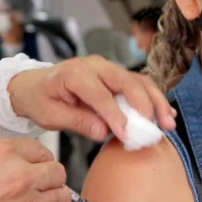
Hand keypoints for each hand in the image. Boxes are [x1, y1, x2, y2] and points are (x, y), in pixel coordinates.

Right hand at [0, 138, 71, 201]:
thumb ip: (4, 156)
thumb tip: (24, 161)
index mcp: (4, 152)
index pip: (41, 150)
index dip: (38, 159)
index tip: (34, 166)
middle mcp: (21, 175)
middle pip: (58, 172)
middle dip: (50, 177)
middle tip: (40, 183)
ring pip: (64, 196)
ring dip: (55, 197)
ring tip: (42, 200)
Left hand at [8, 55, 176, 141]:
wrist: (34, 85)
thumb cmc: (41, 99)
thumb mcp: (51, 115)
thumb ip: (78, 122)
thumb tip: (104, 132)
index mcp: (74, 74)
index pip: (100, 95)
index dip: (115, 115)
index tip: (127, 135)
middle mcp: (94, 66)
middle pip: (127, 81)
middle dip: (145, 105)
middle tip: (157, 128)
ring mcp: (107, 68)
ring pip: (138, 81)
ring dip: (156, 102)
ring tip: (168, 123)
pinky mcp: (115, 76)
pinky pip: (138, 84)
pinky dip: (153, 99)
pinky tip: (165, 114)